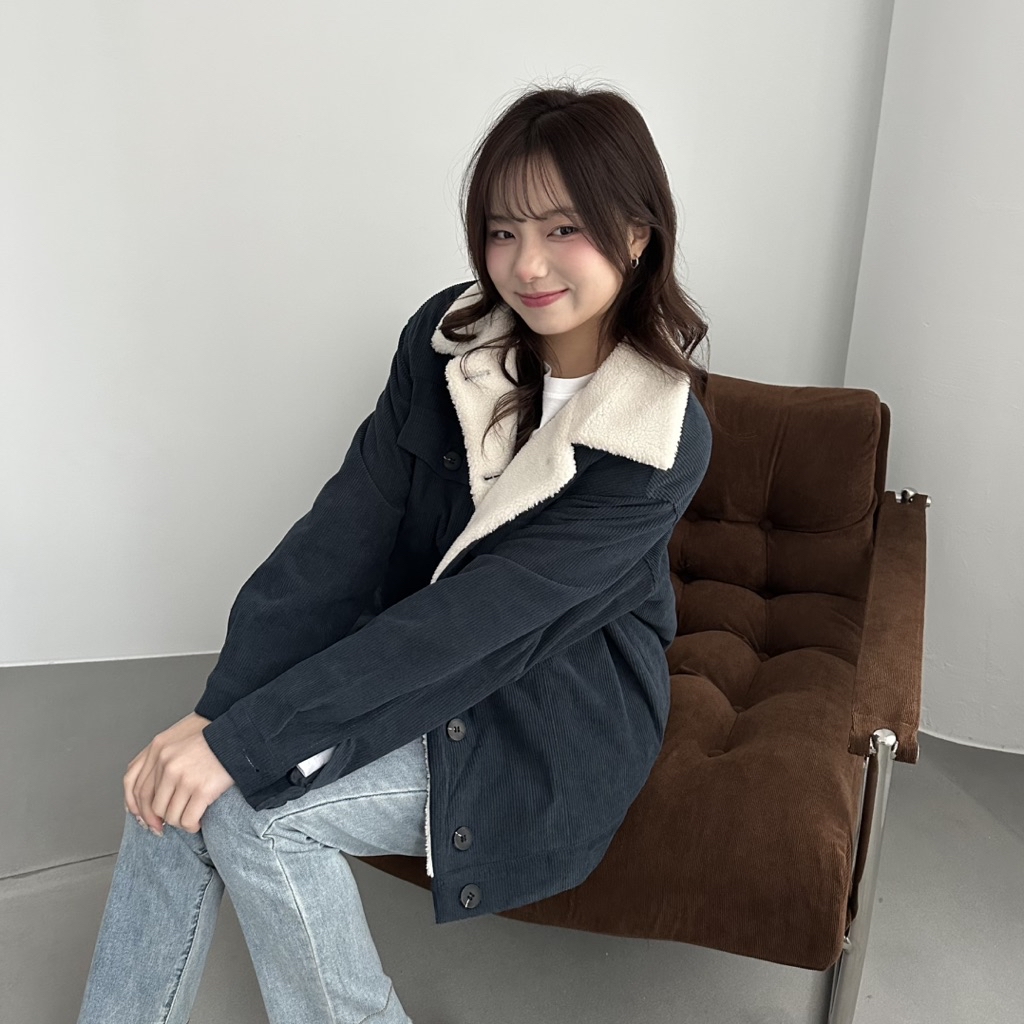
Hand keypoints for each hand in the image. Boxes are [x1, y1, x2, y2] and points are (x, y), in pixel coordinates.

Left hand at [124, 712, 235, 835]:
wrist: (237, 736)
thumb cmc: (210, 738)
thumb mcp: (177, 739)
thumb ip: (158, 760)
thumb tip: (146, 794)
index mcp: (158, 750)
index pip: (136, 787)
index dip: (140, 809)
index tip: (147, 819)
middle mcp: (166, 763)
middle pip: (153, 806)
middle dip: (162, 820)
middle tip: (172, 822)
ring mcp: (183, 777)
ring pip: (170, 816)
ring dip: (180, 822)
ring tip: (190, 818)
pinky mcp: (202, 789)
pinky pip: (188, 819)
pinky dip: (192, 825)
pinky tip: (198, 821)